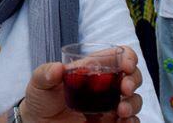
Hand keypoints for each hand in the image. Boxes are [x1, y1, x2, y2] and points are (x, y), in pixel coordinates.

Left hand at [18, 45, 141, 121]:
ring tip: (121, 111)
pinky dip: (133, 121)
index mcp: (89, 69)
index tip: (126, 65)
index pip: (115, 56)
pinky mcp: (110, 122)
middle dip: (134, 80)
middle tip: (124, 89)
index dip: (127, 56)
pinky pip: (131, 121)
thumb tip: (58, 68)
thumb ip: (45, 73)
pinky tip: (124, 121)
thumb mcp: (38, 82)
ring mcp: (108, 104)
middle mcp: (103, 85)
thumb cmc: (41, 98)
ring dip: (133, 103)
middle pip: (131, 76)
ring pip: (134, 99)